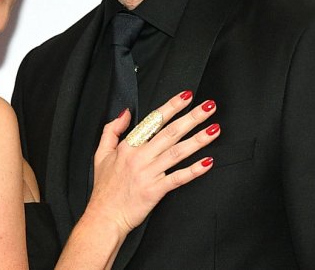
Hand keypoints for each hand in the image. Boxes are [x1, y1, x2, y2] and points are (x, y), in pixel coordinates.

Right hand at [86, 91, 218, 234]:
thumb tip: (125, 113)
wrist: (103, 217)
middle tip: (209, 106)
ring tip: (214, 129)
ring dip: (198, 139)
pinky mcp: (155, 191)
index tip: (186, 96)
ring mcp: (149, 173)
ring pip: (177, 152)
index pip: (154, 121)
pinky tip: (208, 162)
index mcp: (128, 146)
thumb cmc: (104, 189)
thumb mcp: (100, 154)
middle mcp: (140, 157)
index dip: (171, 107)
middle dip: (192, 117)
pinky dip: (194, 170)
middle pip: (170, 132)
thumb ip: (111, 130)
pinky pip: (178, 178)